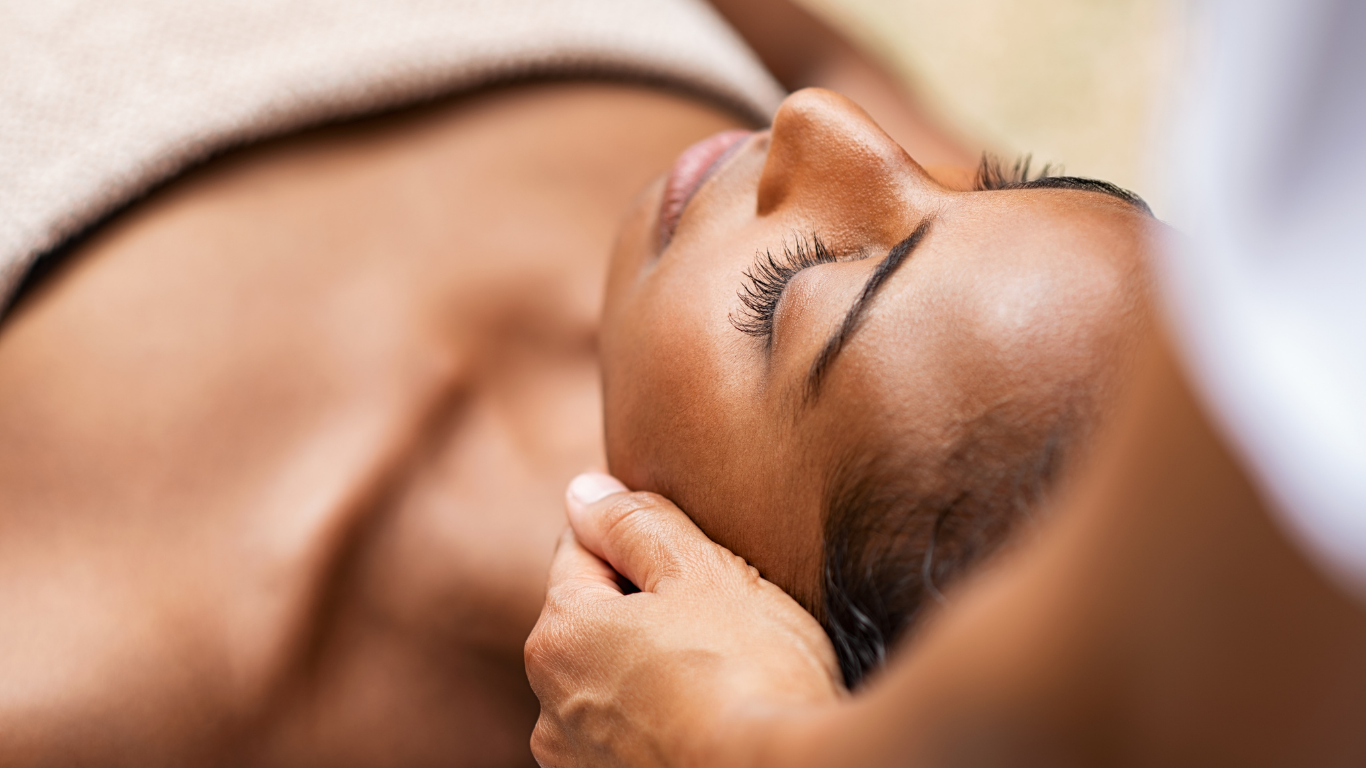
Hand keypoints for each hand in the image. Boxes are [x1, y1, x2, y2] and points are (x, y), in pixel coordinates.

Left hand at [524, 473, 843, 767]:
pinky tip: (712, 718)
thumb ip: (634, 523)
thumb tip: (583, 492)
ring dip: (651, 669)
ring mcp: (578, 762)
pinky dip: (662, 721)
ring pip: (614, 682)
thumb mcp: (699, 571)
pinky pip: (633, 734)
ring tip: (722, 675)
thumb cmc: (748, 673)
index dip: (639, 542)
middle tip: (717, 618)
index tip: (690, 561)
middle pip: (595, 620)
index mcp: (559, 633)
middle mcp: (549, 705)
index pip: (581, 550)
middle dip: (644, 609)